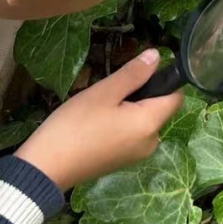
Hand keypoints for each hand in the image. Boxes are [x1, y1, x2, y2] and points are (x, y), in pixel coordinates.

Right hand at [15, 50, 183, 190]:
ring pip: (143, 121)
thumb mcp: (104, 92)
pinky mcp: (123, 161)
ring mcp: (138, 155)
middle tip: (109, 91)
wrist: (46, 167)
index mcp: (151, 124)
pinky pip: (132, 135)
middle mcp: (152, 142)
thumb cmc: (75, 125)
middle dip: (141, 95)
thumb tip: (157, 56)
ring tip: (99, 108)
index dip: (164, 81)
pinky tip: (96, 123)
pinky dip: (121, 124)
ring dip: (128, 110)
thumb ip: (133, 74)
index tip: (139, 73)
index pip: (176, 97)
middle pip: (159, 109)